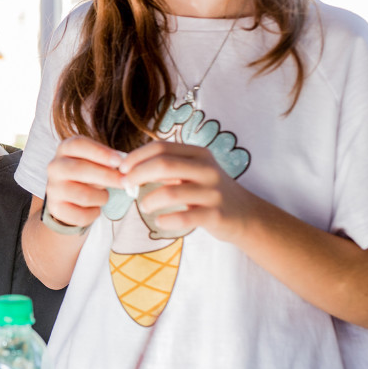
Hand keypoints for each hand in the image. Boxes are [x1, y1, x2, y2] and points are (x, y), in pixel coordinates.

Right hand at [45, 136, 125, 226]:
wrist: (67, 196)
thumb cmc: (87, 173)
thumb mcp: (95, 161)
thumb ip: (108, 161)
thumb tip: (126, 169)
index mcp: (65, 149)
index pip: (78, 145)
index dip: (100, 152)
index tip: (119, 161)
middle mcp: (55, 167)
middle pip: (79, 169)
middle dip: (106, 176)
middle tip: (125, 182)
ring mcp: (53, 188)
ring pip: (83, 195)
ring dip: (102, 197)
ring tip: (105, 196)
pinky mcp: (55, 208)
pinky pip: (81, 215)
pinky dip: (94, 213)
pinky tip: (95, 208)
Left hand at [120, 141, 253, 242]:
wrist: (245, 215)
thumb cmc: (208, 191)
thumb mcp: (191, 171)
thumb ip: (165, 167)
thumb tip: (128, 166)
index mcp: (198, 154)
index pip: (161, 147)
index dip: (137, 156)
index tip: (122, 168)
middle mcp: (207, 169)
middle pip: (163, 165)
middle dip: (137, 174)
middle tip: (126, 185)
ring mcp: (213, 192)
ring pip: (171, 192)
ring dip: (149, 200)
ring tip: (144, 206)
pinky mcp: (216, 215)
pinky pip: (185, 217)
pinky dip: (166, 220)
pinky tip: (160, 221)